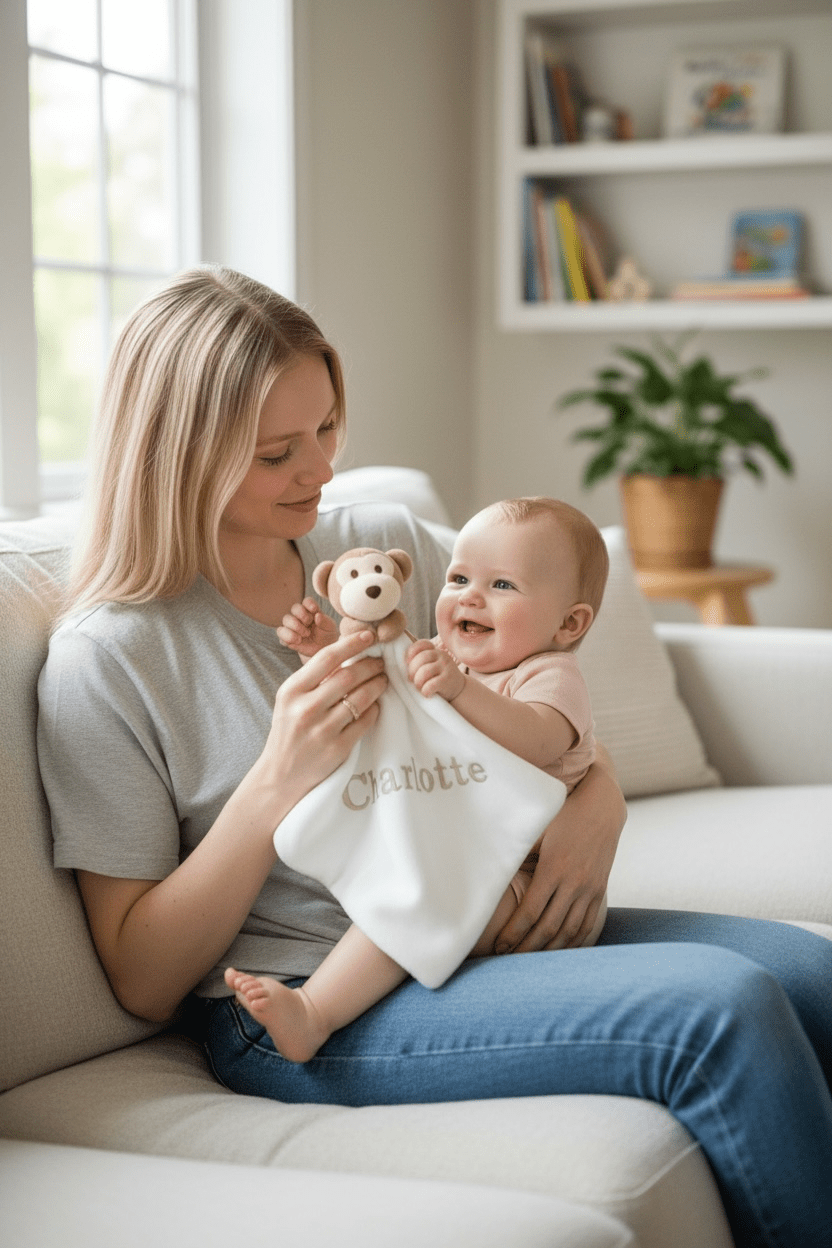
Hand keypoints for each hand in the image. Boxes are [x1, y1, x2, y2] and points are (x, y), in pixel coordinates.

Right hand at [262, 629, 386, 809]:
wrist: (280, 775)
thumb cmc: (289, 731)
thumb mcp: (290, 700)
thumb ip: (314, 679)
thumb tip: (349, 653)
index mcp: (291, 691)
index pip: (327, 658)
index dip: (352, 643)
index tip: (369, 635)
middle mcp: (305, 709)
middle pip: (349, 676)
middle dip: (371, 665)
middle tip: (382, 662)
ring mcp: (322, 730)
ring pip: (361, 698)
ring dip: (378, 685)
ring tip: (383, 680)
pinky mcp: (337, 749)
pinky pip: (366, 721)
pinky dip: (375, 709)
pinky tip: (376, 705)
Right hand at [277, 597, 339, 657]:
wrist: (321, 649)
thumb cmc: (326, 635)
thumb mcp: (329, 628)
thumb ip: (324, 621)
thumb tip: (318, 615)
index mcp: (311, 610)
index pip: (307, 601)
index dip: (309, 604)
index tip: (315, 610)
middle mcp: (300, 615)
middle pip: (295, 608)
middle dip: (302, 616)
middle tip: (309, 624)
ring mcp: (292, 625)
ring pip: (286, 619)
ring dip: (295, 627)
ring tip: (305, 635)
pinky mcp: (286, 636)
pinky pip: (281, 633)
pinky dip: (288, 637)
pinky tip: (298, 641)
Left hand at [407, 638, 465, 700]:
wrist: (458, 690)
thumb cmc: (437, 678)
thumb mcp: (430, 665)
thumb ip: (419, 661)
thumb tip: (399, 664)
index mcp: (434, 650)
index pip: (421, 644)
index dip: (411, 652)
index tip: (407, 663)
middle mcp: (442, 655)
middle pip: (420, 658)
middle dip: (412, 671)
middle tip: (411, 680)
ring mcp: (446, 667)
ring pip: (424, 671)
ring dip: (418, 682)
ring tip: (419, 687)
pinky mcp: (448, 680)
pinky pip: (430, 685)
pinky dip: (425, 691)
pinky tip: (427, 693)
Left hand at [495, 747, 625, 952]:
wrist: (602, 806)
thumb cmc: (563, 814)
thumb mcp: (539, 830)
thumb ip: (518, 851)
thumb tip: (489, 867)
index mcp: (554, 868)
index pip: (531, 912)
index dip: (514, 933)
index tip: (500, 946)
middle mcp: (574, 882)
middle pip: (549, 928)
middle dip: (527, 948)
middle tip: (509, 960)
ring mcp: (590, 889)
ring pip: (569, 931)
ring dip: (550, 950)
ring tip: (531, 961)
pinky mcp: (600, 891)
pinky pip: (588, 925)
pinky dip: (574, 942)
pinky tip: (561, 951)